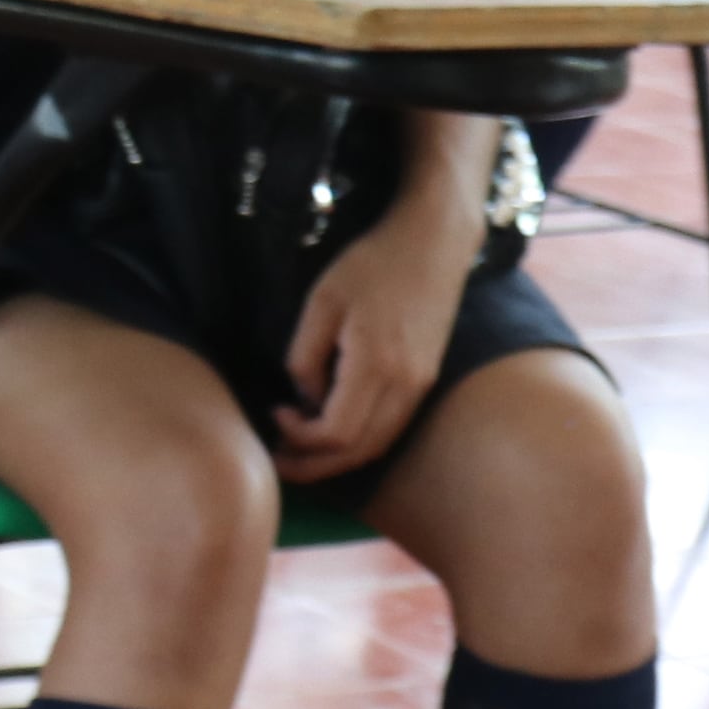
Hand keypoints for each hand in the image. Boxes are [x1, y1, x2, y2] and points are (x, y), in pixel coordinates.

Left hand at [270, 204, 476, 476]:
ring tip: (299, 454)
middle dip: (315, 465)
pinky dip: (360, 440)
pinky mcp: (426, 378)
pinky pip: (391, 426)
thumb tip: (304, 400)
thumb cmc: (371, 265)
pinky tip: (332, 431)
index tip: (274, 413)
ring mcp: (421, 384)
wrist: (433, 243)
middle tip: (277, 461)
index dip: (300, 438)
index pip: (337, 433)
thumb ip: (305, 356)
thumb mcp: (321, 302)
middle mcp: (407, 384)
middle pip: (360, 451)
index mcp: (377, 365)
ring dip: (337, 458)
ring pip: (378, 444)